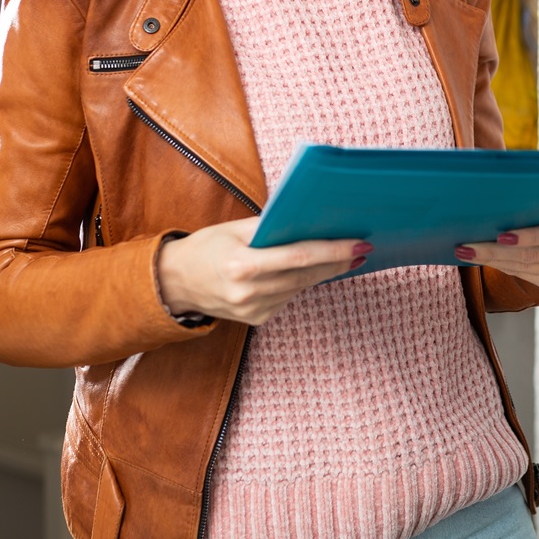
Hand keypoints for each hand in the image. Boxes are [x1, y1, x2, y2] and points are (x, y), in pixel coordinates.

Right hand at [157, 218, 367, 324]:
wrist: (174, 284)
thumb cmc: (206, 247)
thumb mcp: (234, 228)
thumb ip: (270, 225)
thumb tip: (310, 217)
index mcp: (242, 265)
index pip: (298, 257)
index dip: (332, 251)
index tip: (358, 243)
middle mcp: (248, 292)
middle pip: (306, 275)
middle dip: (338, 261)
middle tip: (364, 248)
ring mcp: (253, 310)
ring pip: (301, 287)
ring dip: (326, 272)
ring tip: (349, 256)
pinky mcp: (257, 320)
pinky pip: (289, 296)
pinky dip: (304, 281)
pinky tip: (319, 270)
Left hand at [455, 211, 538, 290]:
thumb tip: (500, 183)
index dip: (530, 236)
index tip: (500, 234)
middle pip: (535, 256)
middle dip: (496, 251)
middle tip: (466, 246)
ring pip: (526, 269)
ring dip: (492, 260)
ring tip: (465, 251)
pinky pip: (525, 276)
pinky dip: (502, 266)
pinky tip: (483, 257)